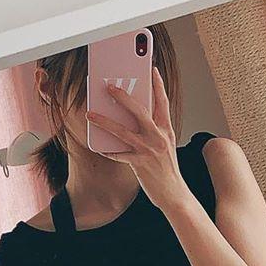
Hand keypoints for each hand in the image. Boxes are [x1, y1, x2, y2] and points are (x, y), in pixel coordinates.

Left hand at [85, 67, 190, 211]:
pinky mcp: (140, 164)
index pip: (163, 103)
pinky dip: (108, 150)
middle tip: (110, 87)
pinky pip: (119, 154)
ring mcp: (149, 150)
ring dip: (104, 121)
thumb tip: (137, 119)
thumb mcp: (166, 146)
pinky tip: (99, 147)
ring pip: (123, 131)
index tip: (152, 70)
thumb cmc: (168, 171)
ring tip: (90, 114)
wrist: (175, 194)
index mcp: (167, 130)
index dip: (158, 85)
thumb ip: (155, 131)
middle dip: (123, 97)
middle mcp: (159, 137)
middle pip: (140, 111)